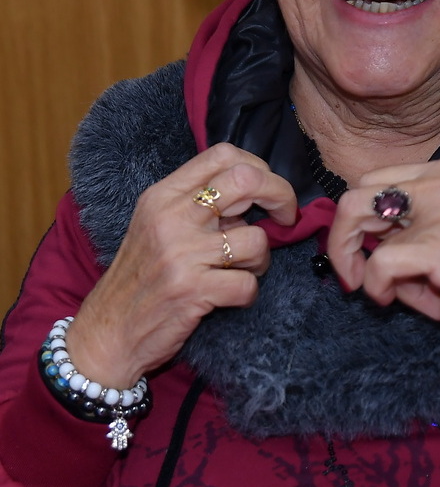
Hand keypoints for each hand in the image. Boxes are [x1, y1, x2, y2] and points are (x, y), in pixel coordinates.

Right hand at [67, 143, 296, 387]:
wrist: (107, 332)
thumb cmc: (140, 278)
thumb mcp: (156, 226)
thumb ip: (198, 205)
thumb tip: (254, 193)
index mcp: (163, 195)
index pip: (223, 154)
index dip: (259, 168)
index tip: (268, 192)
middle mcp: (171, 217)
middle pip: (246, 180)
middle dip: (281, 196)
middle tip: (285, 218)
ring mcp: (181, 253)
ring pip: (256, 239)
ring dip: (261, 260)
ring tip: (241, 271)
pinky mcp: (192, 290)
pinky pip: (249, 284)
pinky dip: (248, 293)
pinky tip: (230, 297)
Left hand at [326, 159, 439, 339]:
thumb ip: (424, 219)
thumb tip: (372, 245)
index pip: (372, 181)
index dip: (357, 220)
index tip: (366, 252)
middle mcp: (438, 182)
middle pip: (353, 198)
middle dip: (343, 242)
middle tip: (358, 278)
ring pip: (359, 229)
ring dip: (371, 274)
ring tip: (414, 298)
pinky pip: (380, 265)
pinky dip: (383, 290)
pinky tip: (430, 307)